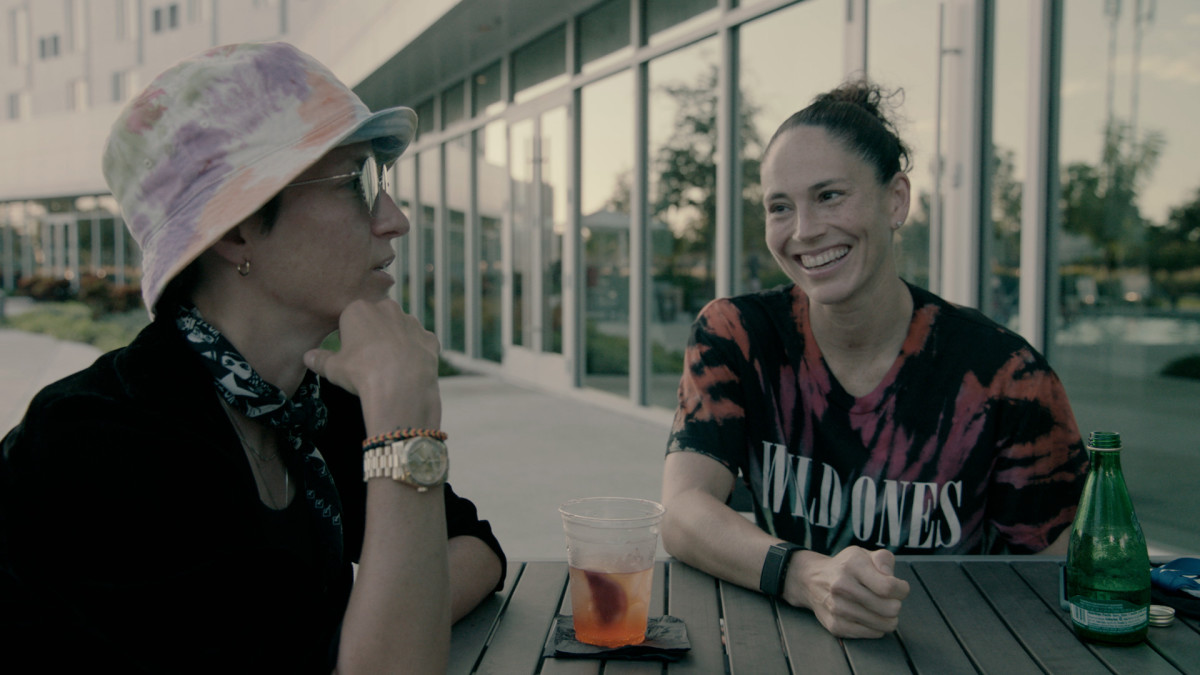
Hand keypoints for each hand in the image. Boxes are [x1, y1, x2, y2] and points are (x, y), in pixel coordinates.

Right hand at [303, 298, 441, 430]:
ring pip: (400, 329)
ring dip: (395, 342)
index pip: (349, 318)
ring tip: (390, 367)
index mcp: (359, 309)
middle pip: (377, 319)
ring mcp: (411, 321)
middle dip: (374, 335)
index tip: (349, 353)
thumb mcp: (333, 368)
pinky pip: (420, 343)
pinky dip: (416, 354)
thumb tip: (308, 357)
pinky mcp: (429, 337)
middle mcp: (387, 308)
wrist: (401, 386)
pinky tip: (409, 369)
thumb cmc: (362, 373)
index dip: (348, 337)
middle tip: (369, 360)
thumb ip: (320, 360)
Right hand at [785, 546, 909, 637]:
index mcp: (852, 565)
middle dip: (896, 604)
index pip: (889, 587)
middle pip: (889, 608)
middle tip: (889, 599)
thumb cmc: (846, 567)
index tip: (900, 588)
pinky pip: (872, 634)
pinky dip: (876, 627)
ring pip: (883, 624)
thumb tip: (892, 580)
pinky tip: (869, 616)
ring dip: (888, 618)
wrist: (811, 580)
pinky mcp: (836, 626)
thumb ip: (884, 559)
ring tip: (880, 608)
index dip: (902, 590)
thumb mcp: (863, 554)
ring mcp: (837, 608)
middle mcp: (841, 586)